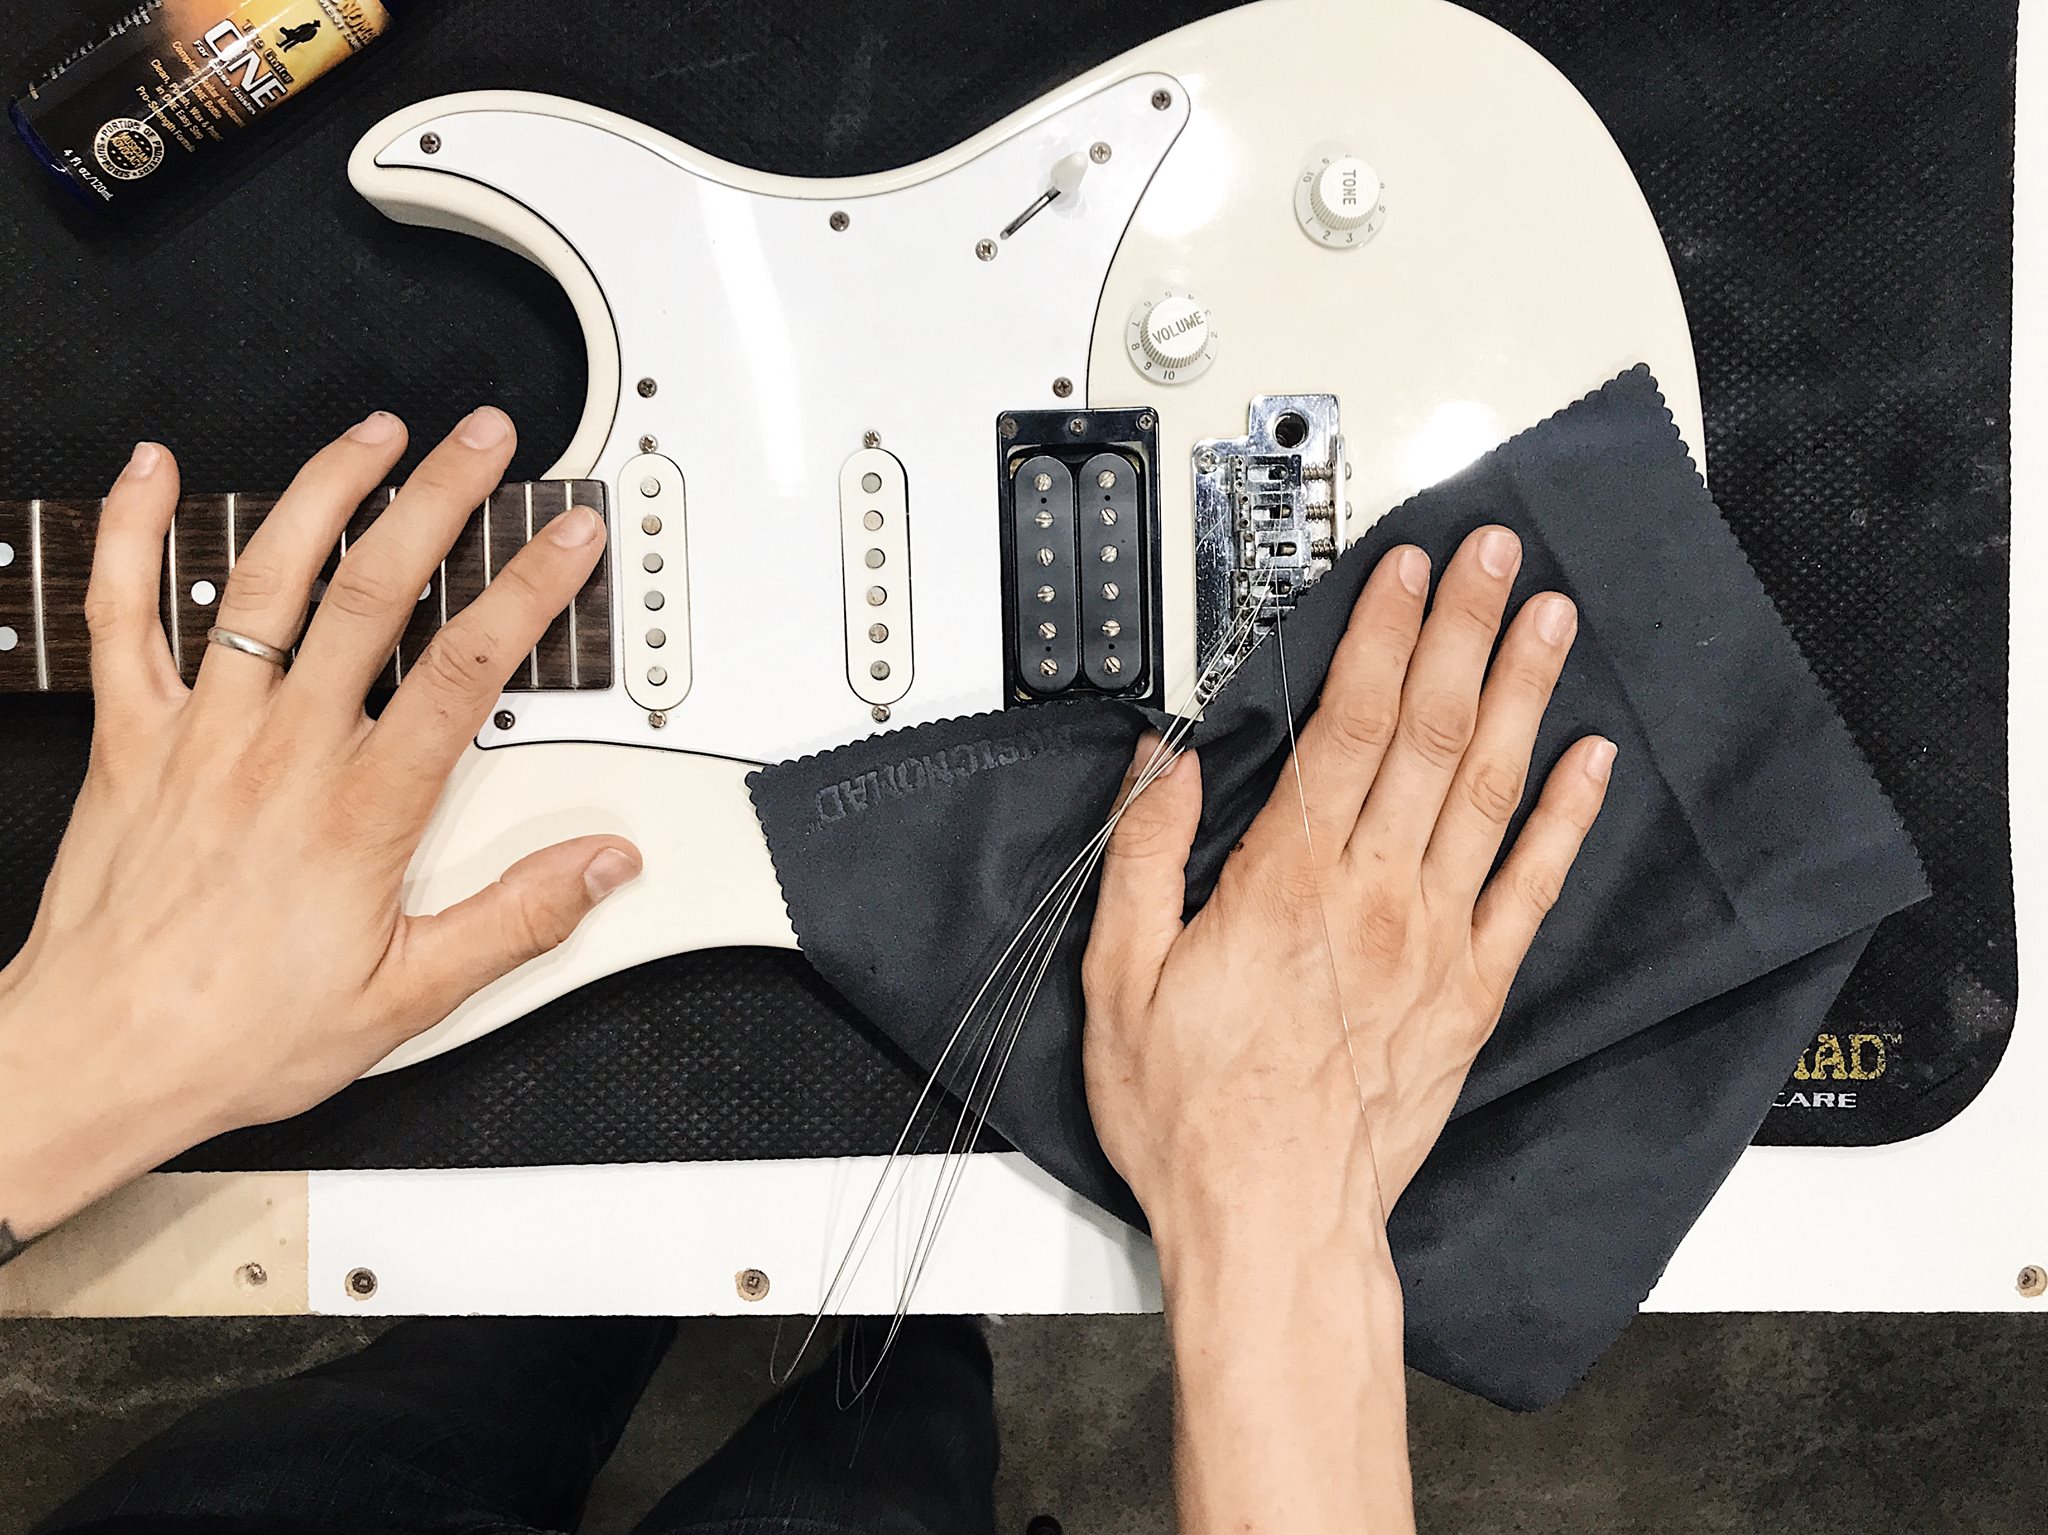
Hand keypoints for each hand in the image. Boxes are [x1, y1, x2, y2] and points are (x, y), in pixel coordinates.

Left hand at [0, 408, 639, 1247]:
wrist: (99, 1054)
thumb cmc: (236, 1029)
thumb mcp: (408, 995)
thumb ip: (517, 918)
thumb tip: (600, 867)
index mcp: (361, 808)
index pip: (463, 668)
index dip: (527, 589)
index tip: (566, 538)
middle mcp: (282, 750)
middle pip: (374, 591)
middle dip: (439, 499)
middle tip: (483, 443)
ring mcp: (201, 732)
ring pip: (265, 580)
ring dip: (323, 492)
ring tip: (373, 435)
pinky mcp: (130, 736)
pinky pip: (119, 614)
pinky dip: (131, 533)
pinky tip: (149, 472)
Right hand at [1080, 527, 1611, 1533]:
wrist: (1275, 1227)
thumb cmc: (1196, 1117)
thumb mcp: (1117, 982)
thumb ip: (1143, 858)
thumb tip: (1162, 763)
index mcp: (1287, 883)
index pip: (1348, 726)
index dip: (1383, 636)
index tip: (1409, 571)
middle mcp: (1375, 897)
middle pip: (1430, 735)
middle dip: (1464, 632)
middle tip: (1498, 557)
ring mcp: (1435, 942)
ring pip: (1487, 791)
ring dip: (1522, 695)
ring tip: (1550, 620)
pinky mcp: (1472, 992)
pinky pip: (1531, 888)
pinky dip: (1562, 819)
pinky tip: (1587, 760)